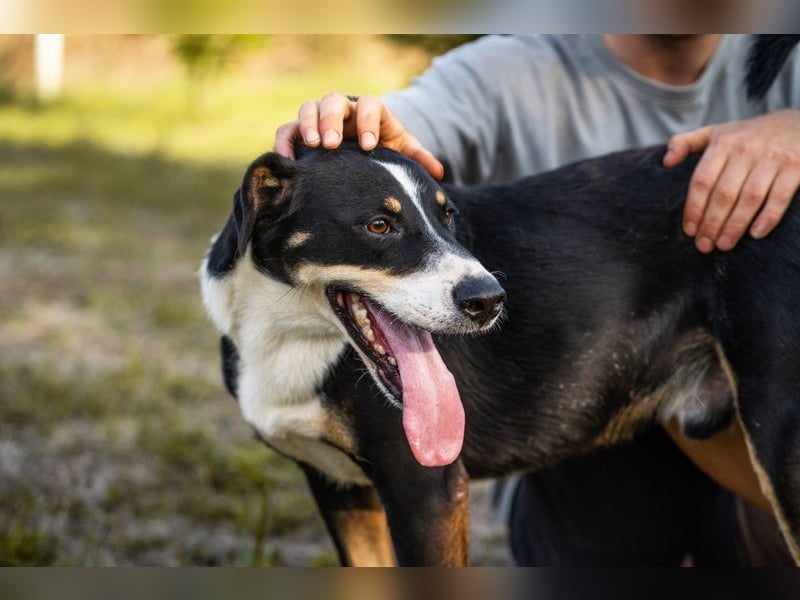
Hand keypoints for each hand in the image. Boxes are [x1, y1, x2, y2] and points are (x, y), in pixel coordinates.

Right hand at [274, 92, 443, 179]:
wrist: (363, 148)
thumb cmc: (383, 149)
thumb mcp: (401, 151)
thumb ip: (417, 158)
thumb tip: (439, 173)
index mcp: (370, 110)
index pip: (369, 105)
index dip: (368, 122)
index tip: (369, 146)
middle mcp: (343, 109)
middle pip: (333, 101)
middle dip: (332, 120)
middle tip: (332, 142)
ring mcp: (319, 117)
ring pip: (308, 109)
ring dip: (309, 125)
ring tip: (313, 146)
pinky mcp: (300, 131)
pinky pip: (287, 130)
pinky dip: (285, 142)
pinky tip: (288, 161)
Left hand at [663, 109, 799, 252]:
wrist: (798, 122)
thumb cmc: (749, 135)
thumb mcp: (716, 132)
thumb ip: (686, 143)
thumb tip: (665, 162)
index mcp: (723, 143)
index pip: (702, 182)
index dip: (694, 209)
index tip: (689, 231)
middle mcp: (746, 149)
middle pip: (723, 195)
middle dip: (711, 224)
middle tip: (704, 246)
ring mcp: (772, 158)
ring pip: (749, 199)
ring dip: (735, 226)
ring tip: (724, 245)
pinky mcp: (796, 166)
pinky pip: (779, 197)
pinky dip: (768, 217)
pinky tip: (756, 234)